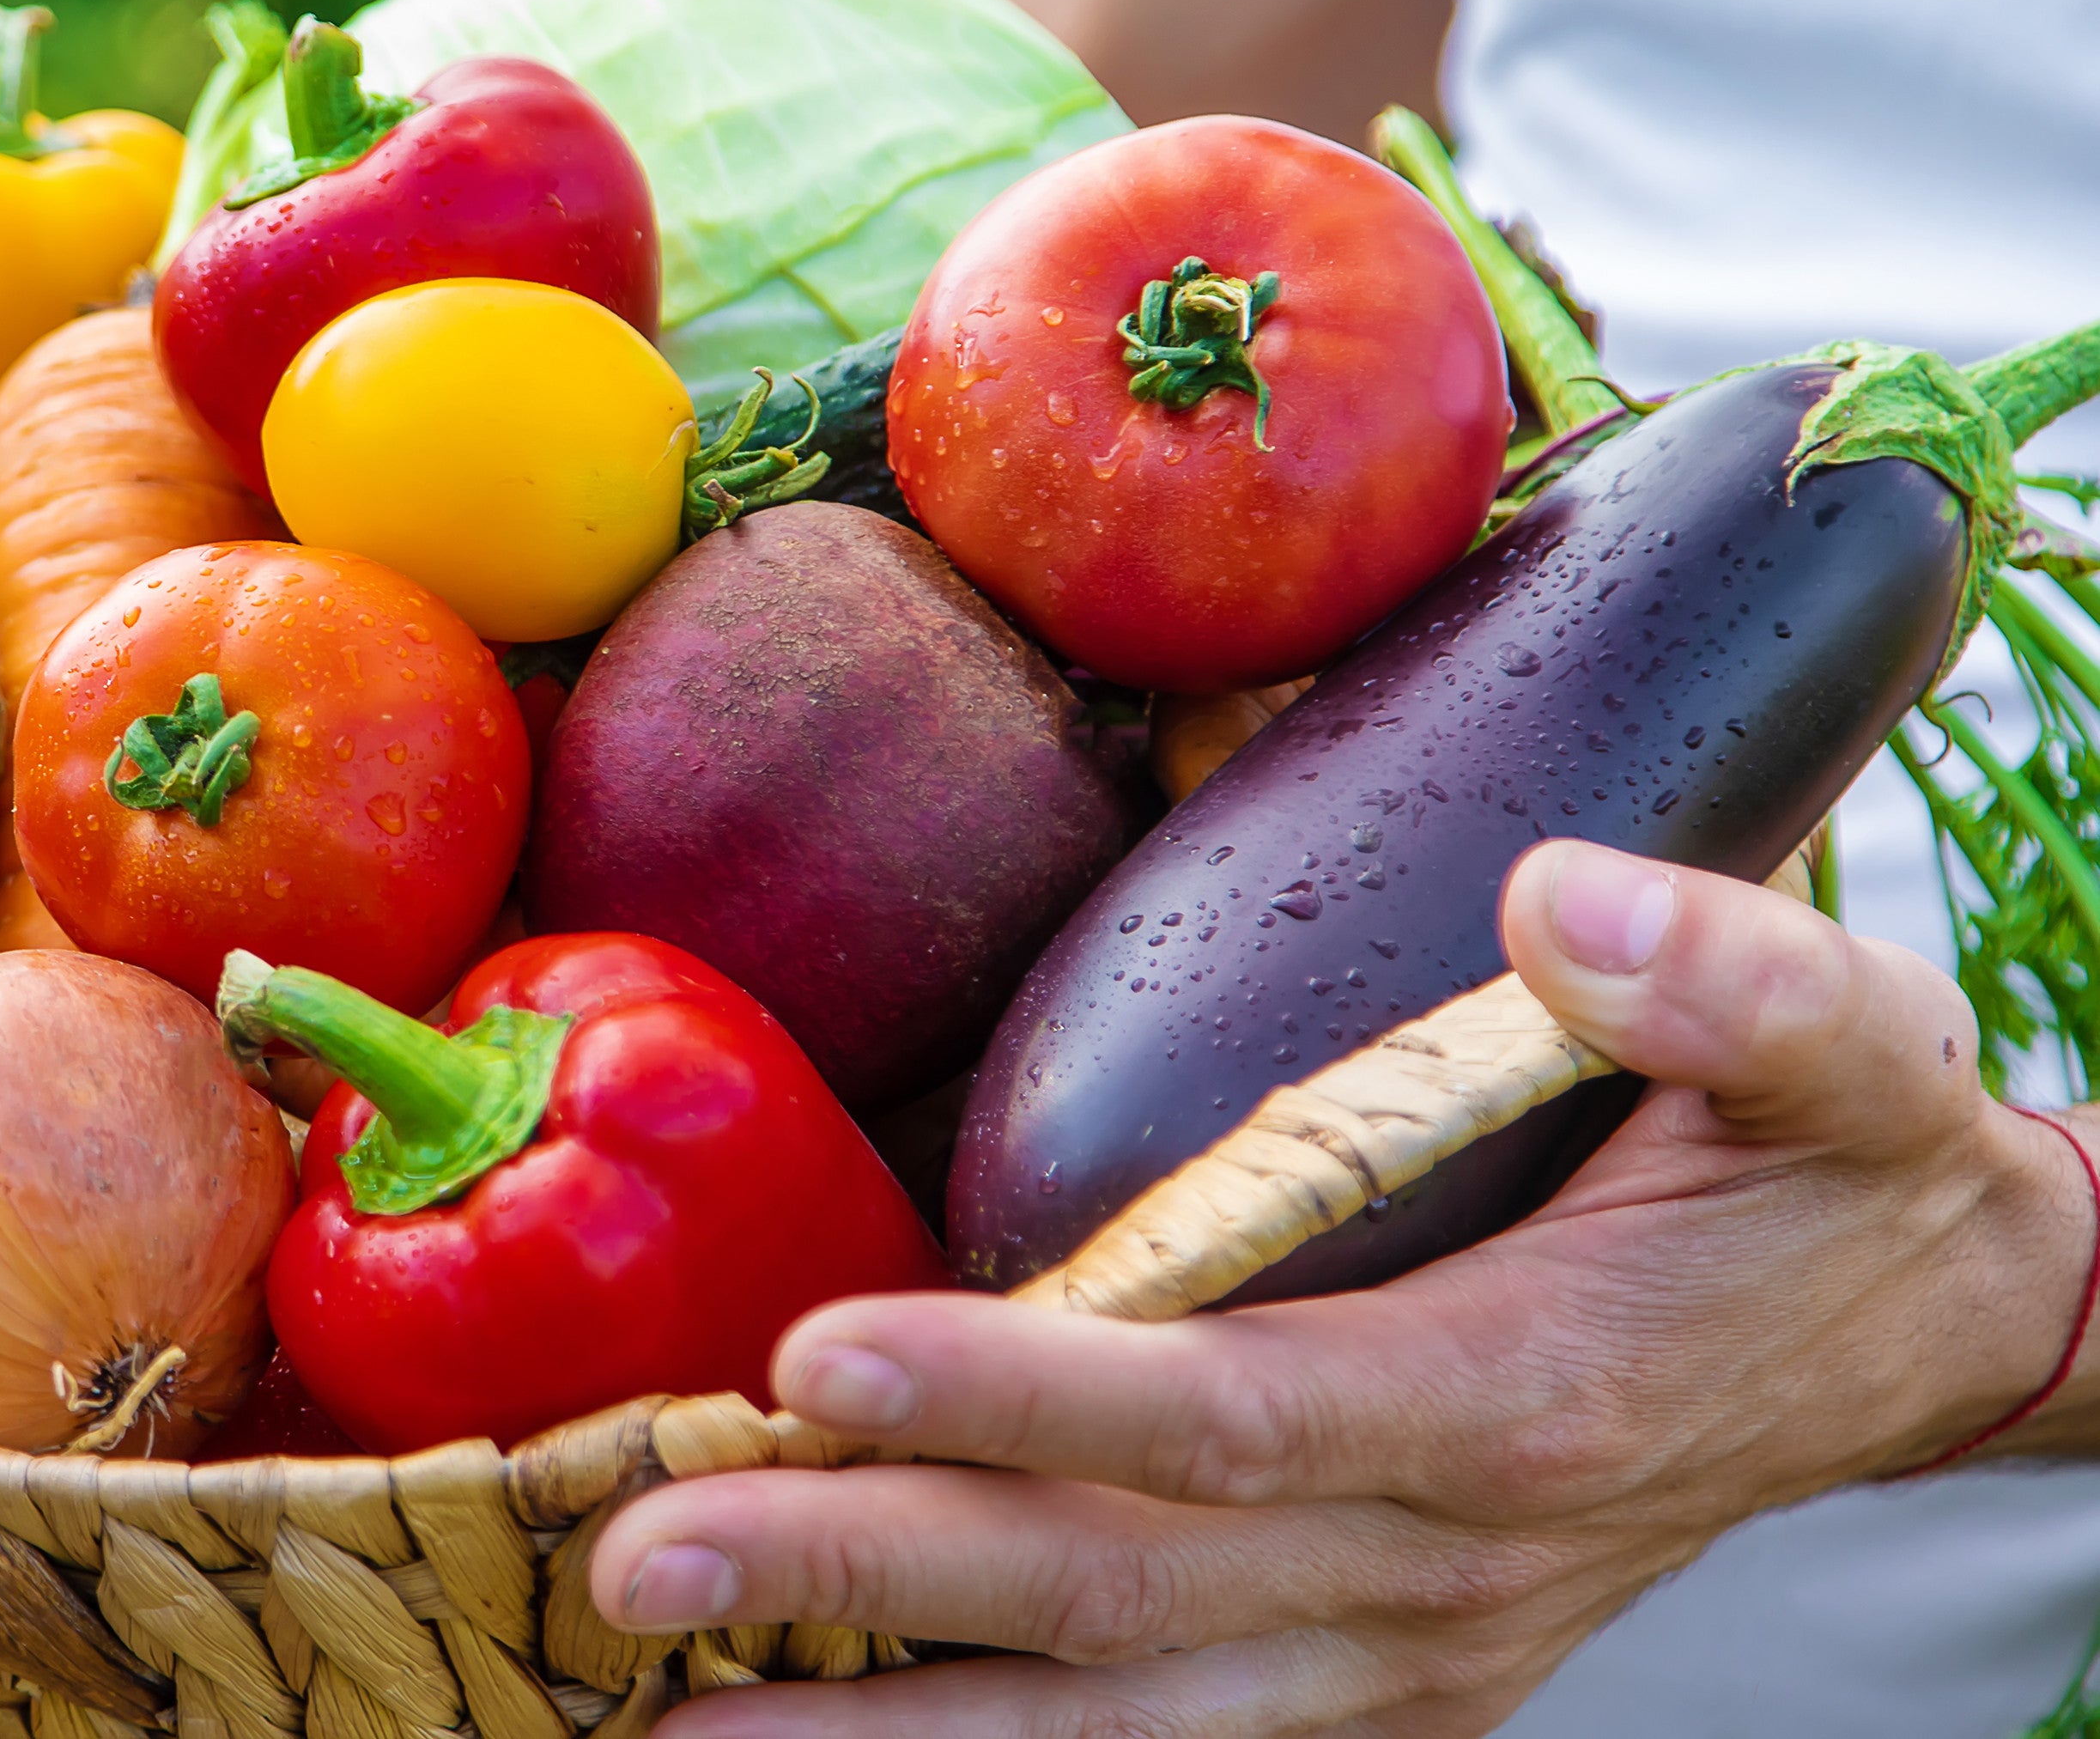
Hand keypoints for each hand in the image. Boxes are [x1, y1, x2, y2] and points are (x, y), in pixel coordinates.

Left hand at [591, 841, 2096, 1736]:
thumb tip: (1560, 899)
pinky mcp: (1371, 1670)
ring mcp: (1401, 1645)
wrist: (1922, 1340)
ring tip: (662, 1704)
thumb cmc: (1845, 1175)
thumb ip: (1727, 978)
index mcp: (1521, 1401)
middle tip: (631, 1555)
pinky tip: (826, 1725)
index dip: (1019, 1396)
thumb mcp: (1850, 1049)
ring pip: (1112, 1709)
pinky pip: (1157, 1731)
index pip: (1227, 1411)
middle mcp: (1440, 1562)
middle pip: (1113, 1587)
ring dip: (884, 1715)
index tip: (812, 1360)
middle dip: (865, 1576)